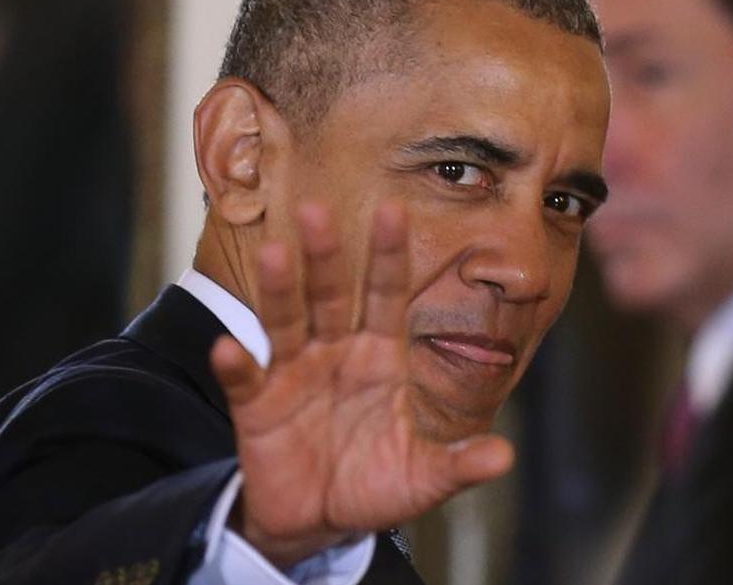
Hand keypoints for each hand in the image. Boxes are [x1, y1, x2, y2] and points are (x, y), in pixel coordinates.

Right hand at [209, 200, 513, 567]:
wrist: (318, 522)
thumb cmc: (373, 486)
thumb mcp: (423, 479)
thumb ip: (458, 464)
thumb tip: (505, 456)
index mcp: (379, 358)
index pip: (385, 296)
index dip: (389, 256)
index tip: (393, 210)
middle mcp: (335, 353)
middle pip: (329, 296)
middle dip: (326, 256)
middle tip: (318, 210)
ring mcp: (293, 375)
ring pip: (285, 322)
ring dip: (279, 290)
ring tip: (274, 253)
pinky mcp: (257, 406)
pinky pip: (245, 379)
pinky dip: (236, 365)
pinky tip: (227, 349)